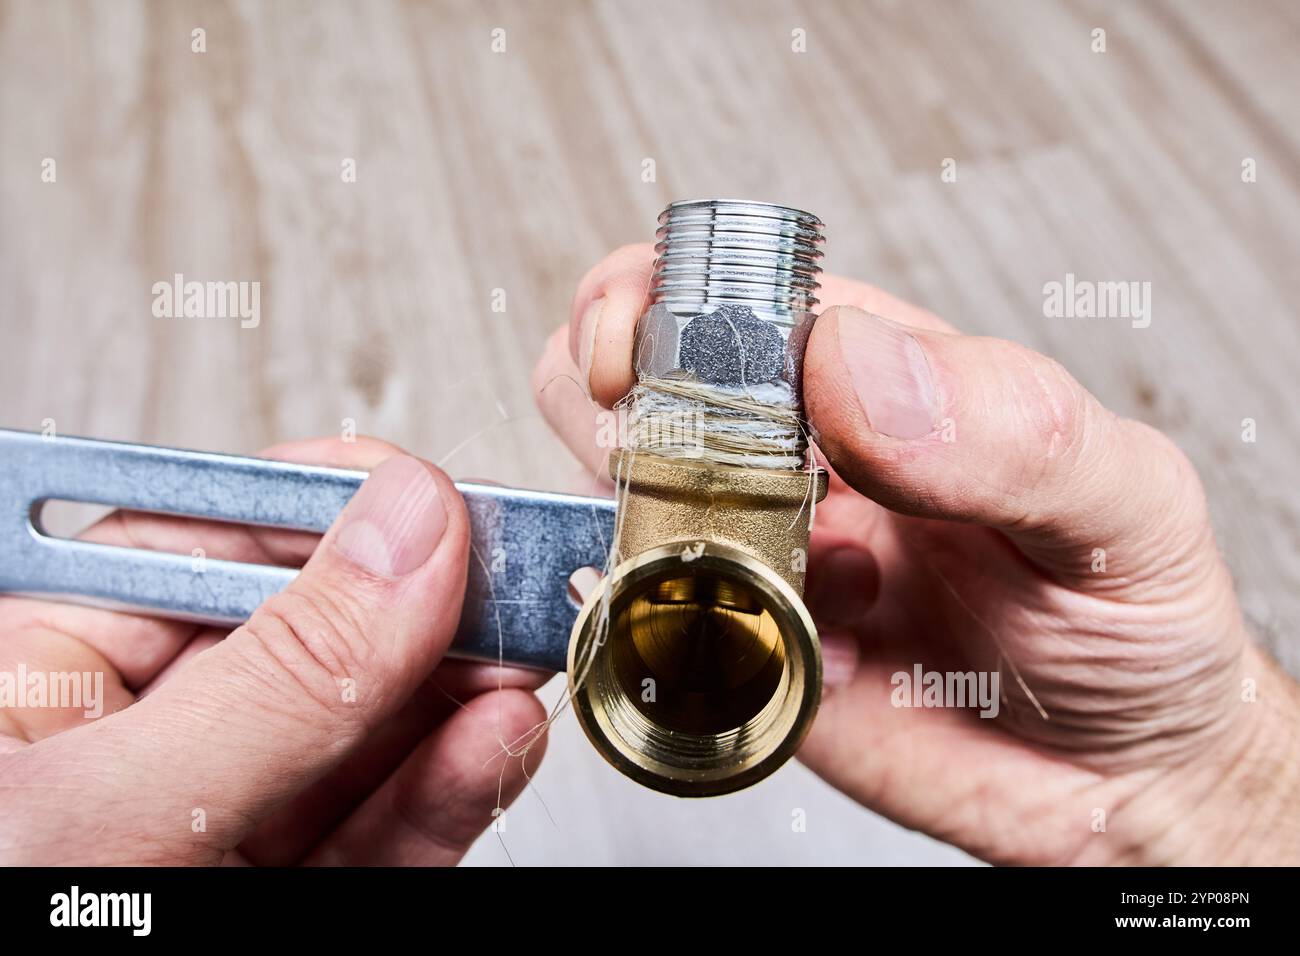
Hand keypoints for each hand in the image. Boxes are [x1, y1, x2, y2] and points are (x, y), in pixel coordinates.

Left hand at [0, 437, 545, 864]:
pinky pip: (390, 828)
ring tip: (520, 653)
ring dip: (461, 692)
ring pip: (372, 733)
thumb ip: (276, 676)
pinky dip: (454, 785)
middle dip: (424, 604)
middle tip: (511, 574)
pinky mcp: (301, 892)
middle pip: (316, 633)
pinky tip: (494, 738)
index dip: (329, 504)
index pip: (210, 540)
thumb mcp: (110, 808)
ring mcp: (229, 822)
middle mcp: (148, 742)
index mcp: (53, 674)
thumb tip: (405, 533)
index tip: (430, 494)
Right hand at [534, 245, 1299, 865]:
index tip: (645, 352)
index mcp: (878, 377)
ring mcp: (758, 557)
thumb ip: (1007, 426)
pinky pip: (650, 633)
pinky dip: (689, 644)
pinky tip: (808, 666)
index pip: (728, 290)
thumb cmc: (1135, 619)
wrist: (1126, 782)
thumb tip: (851, 358)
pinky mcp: (742, 656)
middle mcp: (796, 458)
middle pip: (630, 381)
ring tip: (762, 574)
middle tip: (698, 476)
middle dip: (617, 413)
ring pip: (616, 499)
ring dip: (647, 530)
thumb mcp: (1123, 505)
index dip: (655, 298)